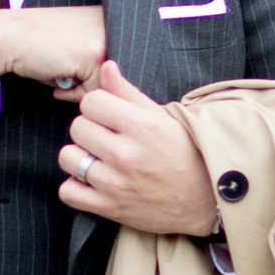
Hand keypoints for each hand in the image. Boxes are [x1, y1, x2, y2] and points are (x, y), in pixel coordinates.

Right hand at [0, 6, 106, 98]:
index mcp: (106, 18)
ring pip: (104, 85)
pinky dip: (72, 93)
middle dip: (88, 81)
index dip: (92, 73)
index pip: (115, 62)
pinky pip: (93, 91)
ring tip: (59, 74)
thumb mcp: (73, 42)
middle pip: (113, 74)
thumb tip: (109, 86)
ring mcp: (103, 40)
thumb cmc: (36, 43)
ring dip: (80, 88)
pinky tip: (55, 79)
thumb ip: (94, 54)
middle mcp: (111, 25)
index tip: (69, 67)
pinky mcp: (92, 56)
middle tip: (63, 73)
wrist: (9, 36)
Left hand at [59, 61, 216, 234]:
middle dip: (89, 129)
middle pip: (77, 127)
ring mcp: (115, 183)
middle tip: (105, 138)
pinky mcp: (109, 208)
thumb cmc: (186, 153)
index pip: (91, 102)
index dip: (98, 106)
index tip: (108, 116)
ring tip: (97, 159)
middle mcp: (125, 154)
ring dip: (78, 157)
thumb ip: (129, 93)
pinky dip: (75, 187)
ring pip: (67, 157)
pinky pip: (67, 192)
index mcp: (140, 126)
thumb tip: (106, 66)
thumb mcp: (163, 118)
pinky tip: (90, 182)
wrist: (206, 199)